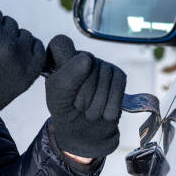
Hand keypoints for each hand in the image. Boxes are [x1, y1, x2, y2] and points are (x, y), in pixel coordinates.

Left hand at [45, 35, 125, 158]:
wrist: (86, 132)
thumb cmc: (67, 111)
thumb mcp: (57, 98)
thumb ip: (66, 78)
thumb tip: (87, 59)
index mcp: (62, 59)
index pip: (60, 43)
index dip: (63, 62)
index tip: (62, 84)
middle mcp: (82, 57)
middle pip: (85, 67)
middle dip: (82, 94)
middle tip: (78, 107)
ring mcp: (102, 65)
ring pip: (103, 77)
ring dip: (96, 103)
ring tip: (90, 112)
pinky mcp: (118, 75)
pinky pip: (118, 86)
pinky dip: (110, 105)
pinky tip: (104, 112)